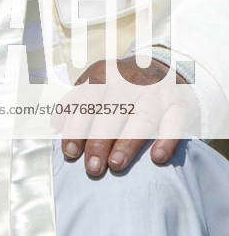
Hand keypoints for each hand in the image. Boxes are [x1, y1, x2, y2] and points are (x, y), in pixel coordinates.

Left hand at [61, 56, 184, 176]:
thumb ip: (75, 101)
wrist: (162, 68)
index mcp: (105, 73)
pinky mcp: (180, 104)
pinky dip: (166, 140)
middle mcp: (131, 80)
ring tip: (115, 165)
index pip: (87, 100)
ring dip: (127, 142)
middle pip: (113, 110)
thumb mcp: (96, 83)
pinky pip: (175, 123)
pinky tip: (157, 159)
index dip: (77, 126)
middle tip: (91, 167)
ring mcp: (157, 91)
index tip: (69, 152)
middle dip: (100, 140)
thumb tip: (55, 124)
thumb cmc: (120, 84)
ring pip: (142, 117)